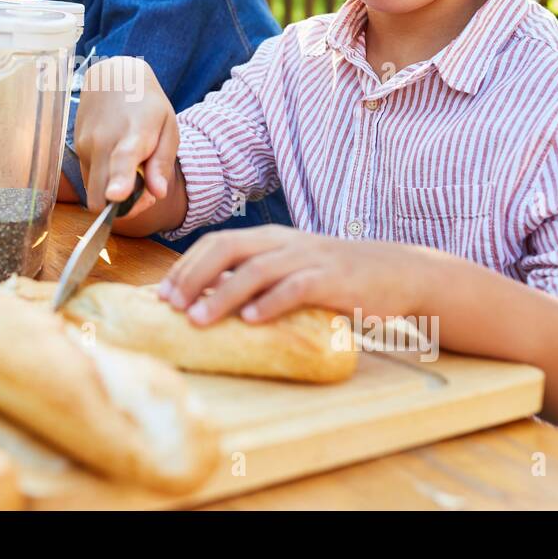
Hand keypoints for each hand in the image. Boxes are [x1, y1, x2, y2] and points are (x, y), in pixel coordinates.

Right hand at [73, 56, 178, 221]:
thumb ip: (162, 163)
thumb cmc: (146, 104)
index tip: (116, 196)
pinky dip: (104, 181)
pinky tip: (116, 162)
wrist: (113, 76)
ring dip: (113, 193)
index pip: (122, 159)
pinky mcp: (76, 150)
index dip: (119, 181)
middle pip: (102, 193)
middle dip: (122, 207)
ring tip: (132, 171)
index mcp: (133, 134)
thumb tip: (158, 194)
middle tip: (144, 193)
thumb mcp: (167, 127)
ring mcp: (85, 146)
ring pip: (95, 191)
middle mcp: (103, 142)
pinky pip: (90, 180)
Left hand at [159, 225, 425, 325]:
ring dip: (221, 294)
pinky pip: (294, 288)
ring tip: (197, 320)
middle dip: (192, 275)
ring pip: (255, 270)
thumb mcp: (292, 269)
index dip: (185, 265)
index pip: (216, 242)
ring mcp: (307, 259)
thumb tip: (210, 303)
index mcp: (269, 238)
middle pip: (225, 248)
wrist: (397, 272)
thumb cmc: (336, 277)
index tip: (160, 293)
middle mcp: (283, 243)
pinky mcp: (331, 280)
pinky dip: (269, 303)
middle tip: (169, 304)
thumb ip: (258, 278)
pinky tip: (250, 320)